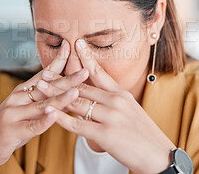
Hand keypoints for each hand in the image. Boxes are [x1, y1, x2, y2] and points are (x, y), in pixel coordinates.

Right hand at [0, 41, 87, 172]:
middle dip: (67, 78)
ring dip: (60, 98)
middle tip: (85, 71)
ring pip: (41, 105)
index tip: (70, 46)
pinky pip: (31, 126)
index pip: (44, 73)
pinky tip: (55, 115)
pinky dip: (43, 121)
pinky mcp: (12, 131)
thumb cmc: (12, 127)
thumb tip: (69, 90)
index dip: (57, 60)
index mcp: (22, 91)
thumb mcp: (28, 109)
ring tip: (76, 91)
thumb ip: (44, 99)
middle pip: (46, 87)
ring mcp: (13, 114)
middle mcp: (17, 98)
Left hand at [47, 39, 175, 173]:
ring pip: (77, 102)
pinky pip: (78, 124)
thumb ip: (114, 101)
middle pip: (82, 87)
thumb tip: (98, 95)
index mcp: (121, 94)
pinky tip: (49, 112)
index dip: (87, 57)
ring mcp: (110, 117)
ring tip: (39, 86)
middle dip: (60, 79)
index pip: (100, 72)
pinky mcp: (105, 134)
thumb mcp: (131, 110)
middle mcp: (115, 101)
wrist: (158, 154)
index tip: (77, 44)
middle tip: (44, 71)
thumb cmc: (144, 134)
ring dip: (55, 94)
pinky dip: (61, 118)